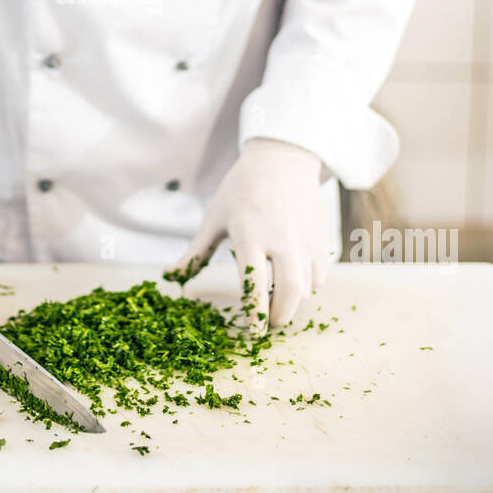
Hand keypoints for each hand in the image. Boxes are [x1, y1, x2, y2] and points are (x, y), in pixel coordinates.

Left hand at [165, 139, 330, 328]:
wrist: (281, 159)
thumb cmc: (241, 188)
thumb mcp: (214, 218)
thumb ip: (196, 252)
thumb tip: (171, 276)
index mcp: (250, 234)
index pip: (254, 286)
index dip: (255, 315)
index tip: (254, 333)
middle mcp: (282, 239)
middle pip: (289, 293)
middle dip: (280, 316)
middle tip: (269, 322)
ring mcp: (305, 239)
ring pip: (306, 287)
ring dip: (293, 302)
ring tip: (278, 301)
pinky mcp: (321, 238)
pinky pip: (319, 275)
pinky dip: (308, 286)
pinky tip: (294, 281)